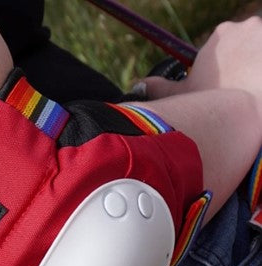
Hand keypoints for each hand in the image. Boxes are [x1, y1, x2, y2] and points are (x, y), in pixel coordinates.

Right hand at [142, 17, 261, 104]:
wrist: (250, 113)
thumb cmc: (213, 104)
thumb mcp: (182, 95)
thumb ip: (160, 87)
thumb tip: (140, 85)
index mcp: (221, 34)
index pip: (221, 47)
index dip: (219, 70)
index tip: (219, 88)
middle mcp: (247, 27)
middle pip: (244, 47)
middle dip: (239, 67)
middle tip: (233, 92)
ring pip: (258, 56)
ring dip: (253, 71)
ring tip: (248, 95)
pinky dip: (261, 80)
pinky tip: (257, 94)